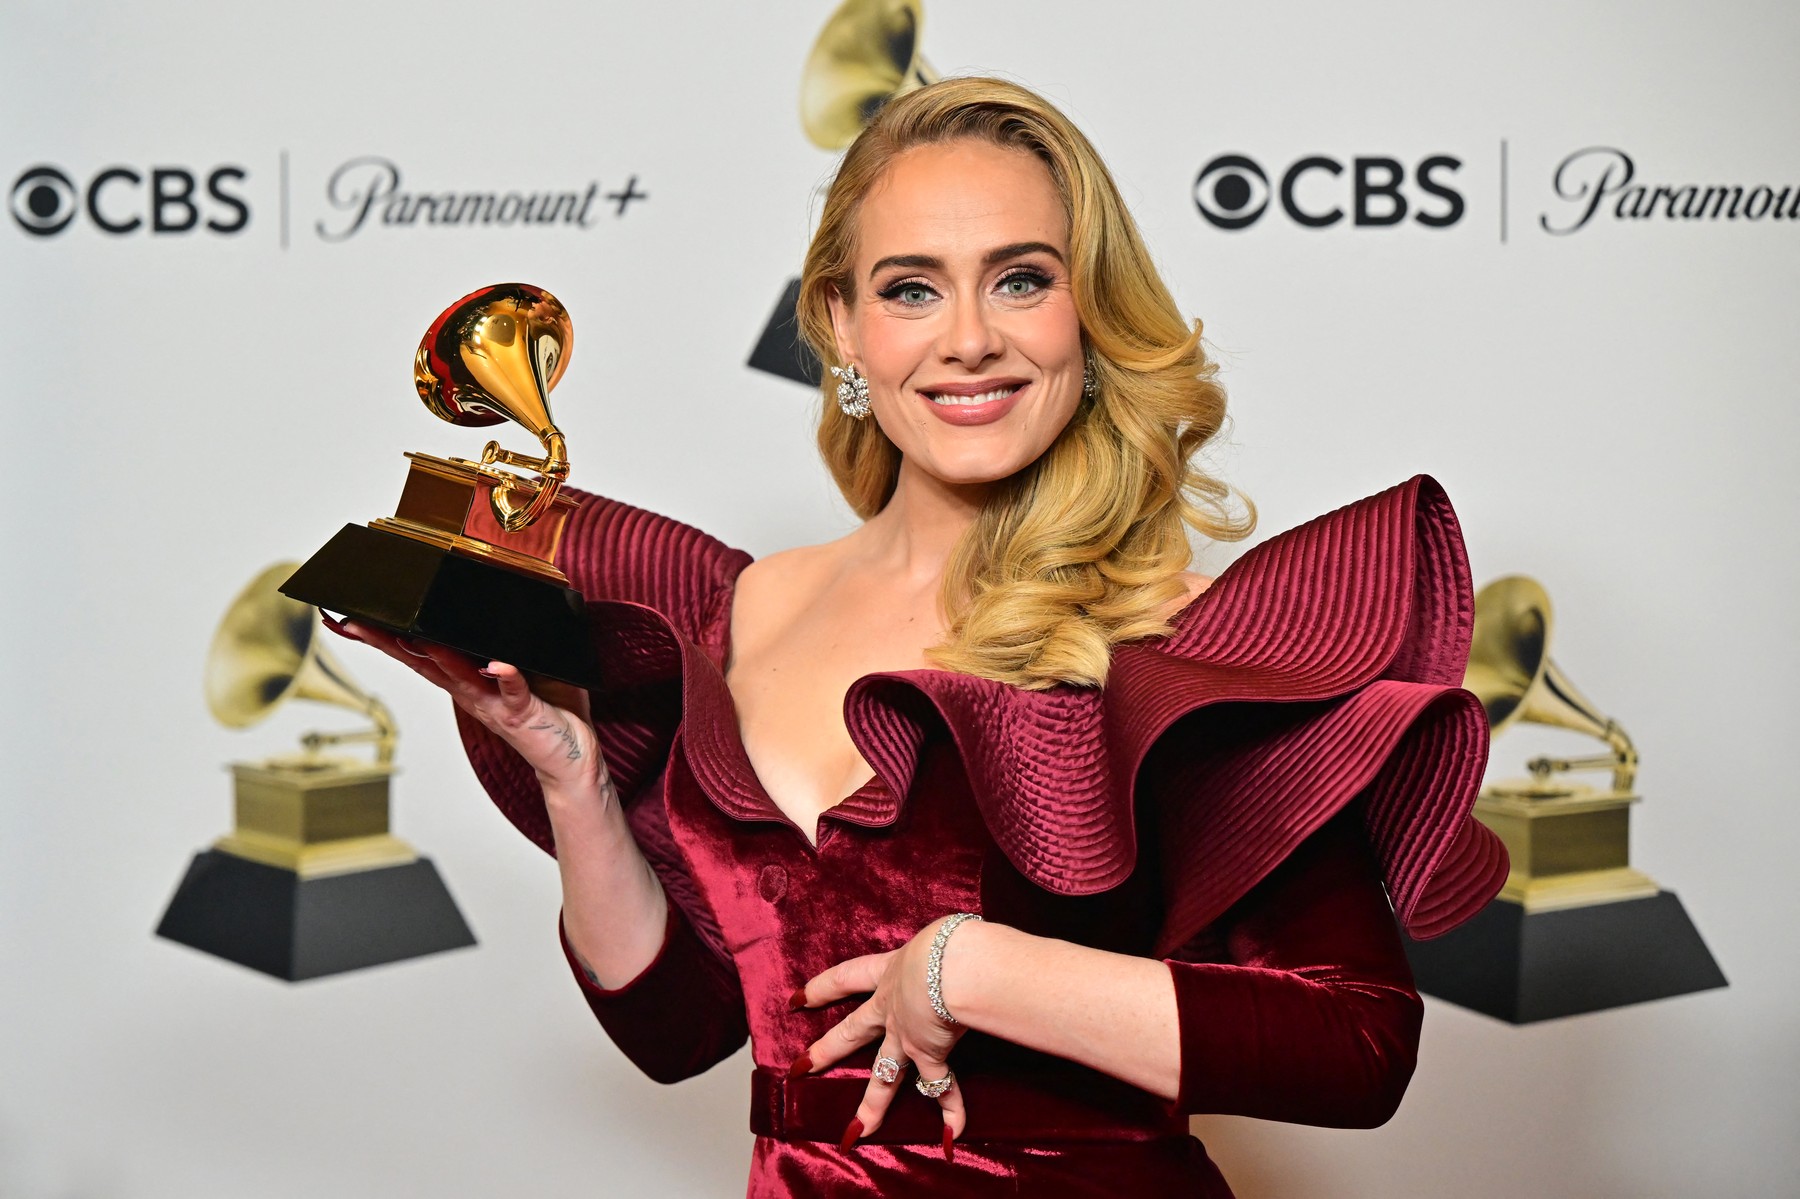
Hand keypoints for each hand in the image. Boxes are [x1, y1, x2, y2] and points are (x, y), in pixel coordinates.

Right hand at [324, 616, 606, 798]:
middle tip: (355, 623)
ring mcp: (493, 703)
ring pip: (458, 675)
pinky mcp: (522, 712)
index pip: (421, 652)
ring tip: (413, 633)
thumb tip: (501, 604)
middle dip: (388, 643)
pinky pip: (513, 691)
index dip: (388, 637)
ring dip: (437, 654)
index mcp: (468, 678)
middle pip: (422, 662)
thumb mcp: (527, 665)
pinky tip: (498, 663)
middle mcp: (471, 691)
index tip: (355, 620)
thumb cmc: (552, 709)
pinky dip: (506, 676)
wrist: (573, 758)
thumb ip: (509, 642)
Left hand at [792, 918, 970, 1153]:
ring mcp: (907, 1036)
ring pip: (884, 1078)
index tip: (797, 1000)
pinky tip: (950, 1137)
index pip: (847, 978)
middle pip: (850, 1033)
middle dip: (825, 1052)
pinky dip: (951, 1113)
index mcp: (891, 971)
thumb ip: (938, 947)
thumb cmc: (947, 944)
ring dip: (872, 1106)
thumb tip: (955, 943)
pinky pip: (941, 1090)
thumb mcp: (936, 938)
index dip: (822, 988)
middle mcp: (891, 1008)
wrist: (951, 967)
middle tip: (799, 1068)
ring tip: (856, 1131)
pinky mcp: (930, 1055)